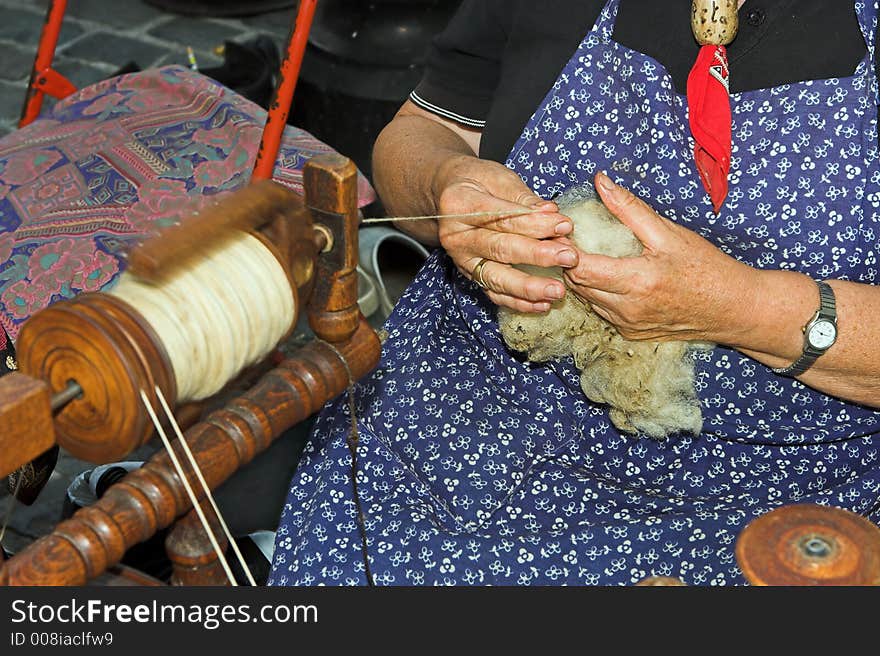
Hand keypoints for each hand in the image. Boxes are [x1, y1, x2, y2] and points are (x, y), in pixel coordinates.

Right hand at [434, 155, 579, 312]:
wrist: (448, 195)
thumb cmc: (477, 182)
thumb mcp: (498, 178)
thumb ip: (523, 198)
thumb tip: (551, 212)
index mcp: (459, 204)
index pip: (500, 217)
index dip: (534, 223)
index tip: (563, 225)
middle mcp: (456, 236)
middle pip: (499, 249)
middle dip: (537, 255)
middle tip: (569, 257)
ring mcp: (462, 260)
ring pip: (496, 278)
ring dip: (529, 287)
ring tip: (557, 291)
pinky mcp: (470, 276)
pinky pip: (494, 294)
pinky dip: (518, 302)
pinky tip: (542, 305)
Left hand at [563, 172, 758, 342]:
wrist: (733, 308)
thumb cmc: (706, 268)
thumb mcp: (668, 233)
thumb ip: (629, 208)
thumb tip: (601, 182)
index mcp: (636, 282)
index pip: (580, 268)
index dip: (564, 249)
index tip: (562, 230)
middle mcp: (627, 310)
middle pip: (577, 285)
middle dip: (568, 261)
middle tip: (569, 239)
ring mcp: (627, 325)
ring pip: (586, 299)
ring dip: (582, 278)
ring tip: (586, 254)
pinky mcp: (630, 334)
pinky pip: (602, 311)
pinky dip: (598, 293)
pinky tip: (607, 276)